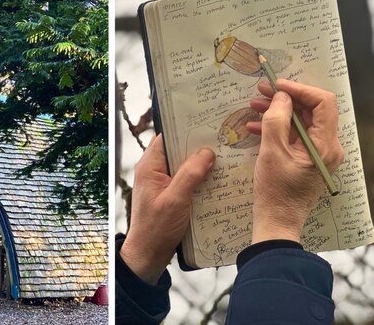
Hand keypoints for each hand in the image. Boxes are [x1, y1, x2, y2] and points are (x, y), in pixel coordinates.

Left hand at [121, 135, 214, 283]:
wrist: (149, 255)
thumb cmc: (157, 228)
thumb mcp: (175, 199)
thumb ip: (190, 174)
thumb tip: (207, 151)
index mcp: (149, 166)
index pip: (166, 137)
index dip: (184, 128)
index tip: (207, 121)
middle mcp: (155, 171)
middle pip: (178, 150)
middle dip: (199, 145)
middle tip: (224, 136)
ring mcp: (164, 184)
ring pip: (186, 166)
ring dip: (203, 163)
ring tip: (228, 154)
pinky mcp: (172, 195)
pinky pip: (189, 181)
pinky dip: (202, 179)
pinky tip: (221, 179)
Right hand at [245, 79, 343, 243]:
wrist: (277, 220)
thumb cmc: (276, 191)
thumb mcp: (271, 152)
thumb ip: (276, 120)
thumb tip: (281, 97)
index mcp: (325, 145)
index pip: (323, 103)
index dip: (300, 89)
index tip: (276, 86)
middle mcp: (327, 147)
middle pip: (312, 111)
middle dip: (285, 99)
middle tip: (261, 91)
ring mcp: (318, 153)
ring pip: (301, 122)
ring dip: (278, 112)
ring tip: (253, 107)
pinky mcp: (307, 159)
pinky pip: (295, 136)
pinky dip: (277, 128)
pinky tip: (255, 127)